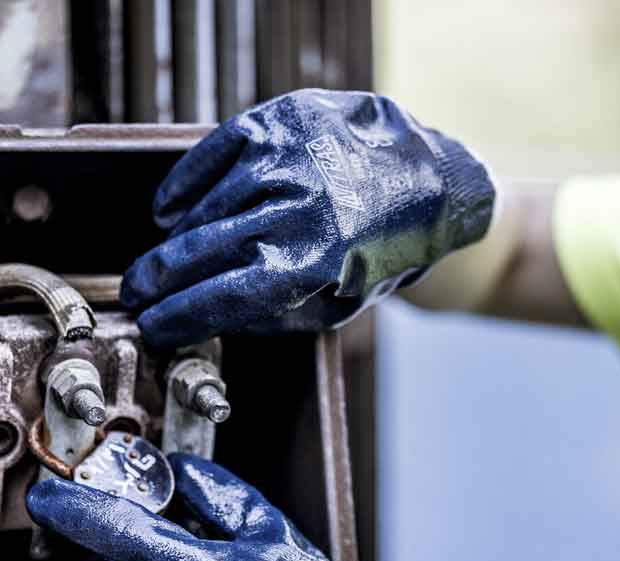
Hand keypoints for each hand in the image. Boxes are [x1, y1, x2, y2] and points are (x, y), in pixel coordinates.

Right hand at [121, 89, 495, 346]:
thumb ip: (275, 314)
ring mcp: (285, 158)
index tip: (152, 325)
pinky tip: (168, 208)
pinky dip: (184, 185)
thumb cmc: (383, 253)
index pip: (224, 296)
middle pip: (201, 251)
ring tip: (164, 259)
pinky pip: (211, 155)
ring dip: (175, 238)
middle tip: (135, 294)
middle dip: (159, 278)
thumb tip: (209, 316)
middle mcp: (295, 206)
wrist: (429, 183)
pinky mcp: (279, 121)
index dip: (179, 315)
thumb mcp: (341, 304)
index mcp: (314, 262)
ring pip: (204, 206)